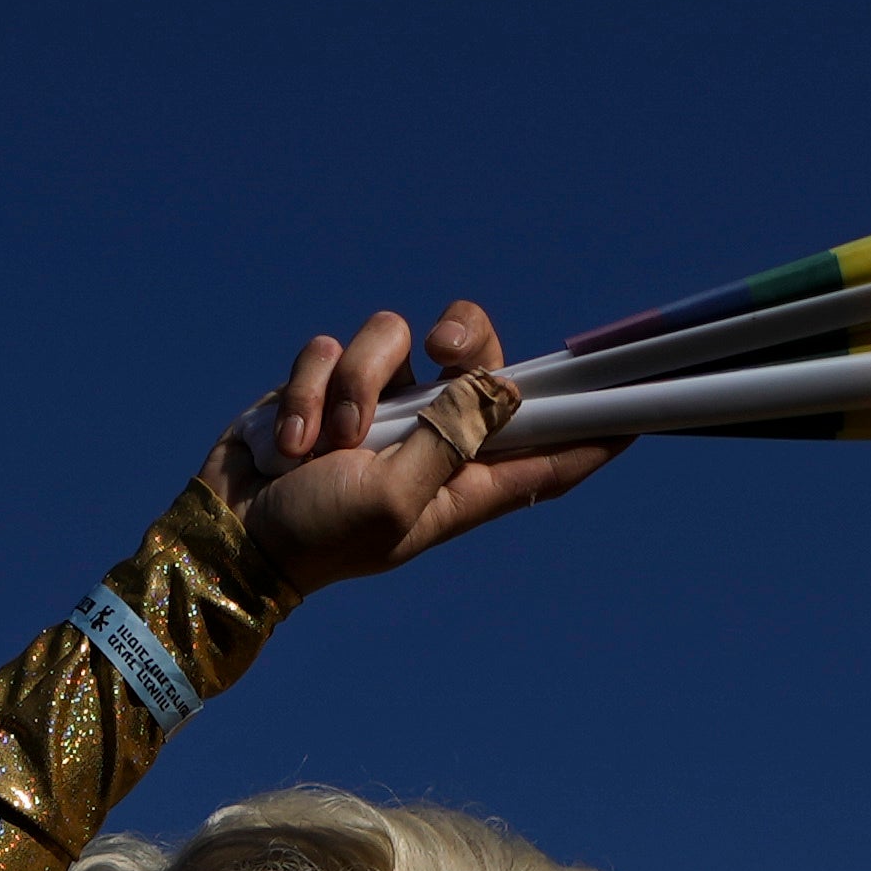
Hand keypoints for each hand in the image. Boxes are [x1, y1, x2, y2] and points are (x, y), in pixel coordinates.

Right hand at [230, 302, 624, 602]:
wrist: (230, 534)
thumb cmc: (317, 535)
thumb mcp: (393, 498)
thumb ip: (448, 439)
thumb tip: (495, 386)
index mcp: (465, 481)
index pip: (548, 454)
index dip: (594, 432)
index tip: (639, 407)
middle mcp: (431, 436)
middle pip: (483, 357)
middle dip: (466, 335)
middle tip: (444, 347)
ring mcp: (381, 406)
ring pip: (394, 336)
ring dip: (355, 384)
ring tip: (328, 443)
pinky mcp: (329, 384)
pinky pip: (333, 346)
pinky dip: (309, 389)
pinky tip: (291, 442)